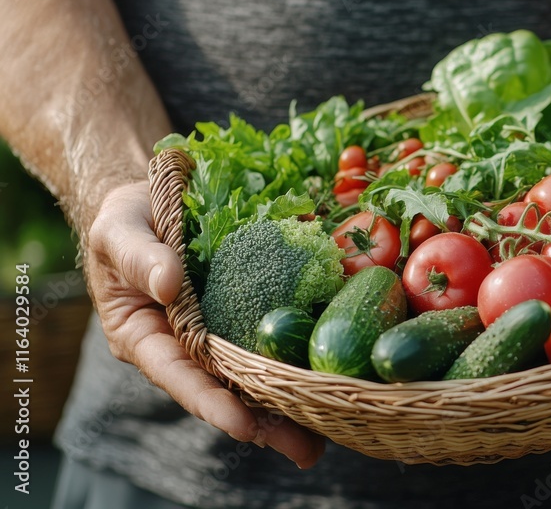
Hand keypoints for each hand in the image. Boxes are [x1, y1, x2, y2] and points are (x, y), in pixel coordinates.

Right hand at [84, 182, 325, 467]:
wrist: (157, 198)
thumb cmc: (127, 220)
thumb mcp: (120, 230)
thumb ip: (139, 257)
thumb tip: (168, 284)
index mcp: (144, 335)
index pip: (177, 375)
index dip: (209, 402)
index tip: (242, 425)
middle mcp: (185, 345)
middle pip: (224, 389)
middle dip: (264, 421)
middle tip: (304, 448)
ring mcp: (220, 333)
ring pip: (255, 375)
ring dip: (292, 403)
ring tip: (328, 431)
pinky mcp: (250, 315)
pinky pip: (276, 339)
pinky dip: (303, 358)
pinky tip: (335, 379)